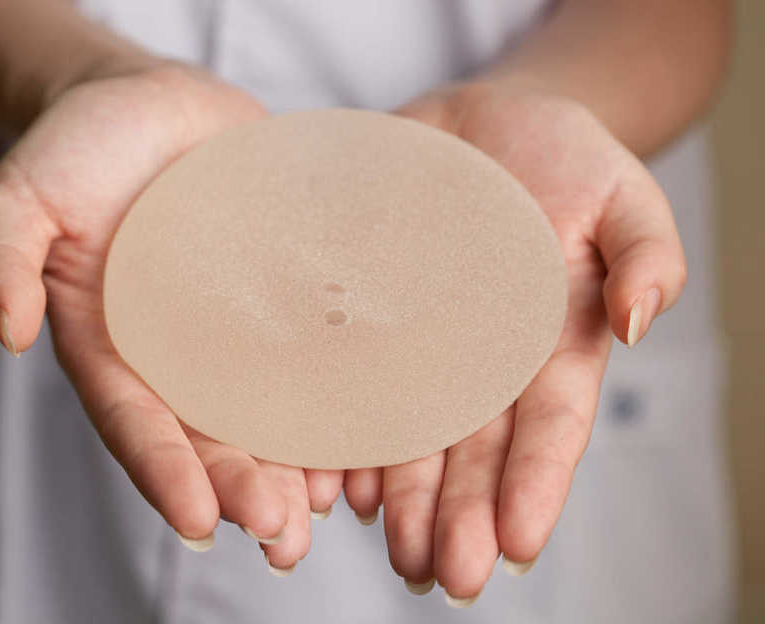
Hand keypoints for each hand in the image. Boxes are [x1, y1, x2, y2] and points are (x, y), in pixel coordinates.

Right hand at [0, 62, 342, 569]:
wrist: (153, 107)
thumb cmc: (80, 149)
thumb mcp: (25, 194)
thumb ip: (2, 255)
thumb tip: (4, 328)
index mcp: (113, 346)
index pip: (136, 423)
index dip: (165, 474)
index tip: (200, 522)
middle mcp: (179, 351)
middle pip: (210, 435)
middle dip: (243, 488)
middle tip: (279, 533)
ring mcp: (236, 326)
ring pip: (269, 410)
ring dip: (298, 466)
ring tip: (329, 512)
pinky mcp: (283, 292)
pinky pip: (314, 350)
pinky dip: (340, 394)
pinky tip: (369, 432)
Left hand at [344, 83, 685, 602]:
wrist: (479, 128)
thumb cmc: (562, 159)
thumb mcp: (621, 195)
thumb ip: (644, 256)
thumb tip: (638, 324)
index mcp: (550, 348)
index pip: (548, 428)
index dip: (536, 485)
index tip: (521, 544)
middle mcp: (482, 364)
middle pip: (472, 453)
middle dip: (459, 517)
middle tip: (443, 574)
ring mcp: (422, 347)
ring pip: (409, 437)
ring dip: (399, 499)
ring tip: (390, 549)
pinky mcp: (367, 321)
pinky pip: (350, 387)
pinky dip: (339, 437)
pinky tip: (330, 483)